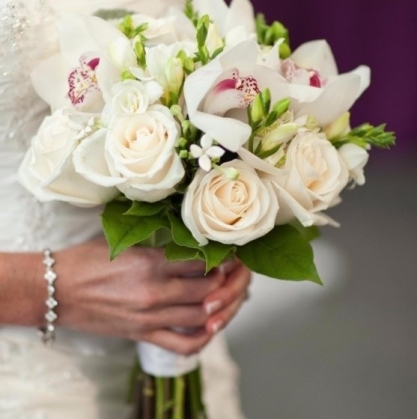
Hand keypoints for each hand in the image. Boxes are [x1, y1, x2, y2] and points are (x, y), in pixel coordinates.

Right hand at [54, 238, 250, 354]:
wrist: (55, 289)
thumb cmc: (86, 261)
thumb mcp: (124, 245)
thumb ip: (158, 248)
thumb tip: (188, 247)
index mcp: (150, 263)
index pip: (200, 261)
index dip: (218, 258)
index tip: (224, 255)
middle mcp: (154, 292)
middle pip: (206, 288)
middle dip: (224, 281)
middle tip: (229, 273)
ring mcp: (149, 317)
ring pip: (199, 315)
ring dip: (217, 306)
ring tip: (221, 295)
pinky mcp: (142, 334)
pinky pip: (182, 344)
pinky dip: (202, 338)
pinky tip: (209, 327)